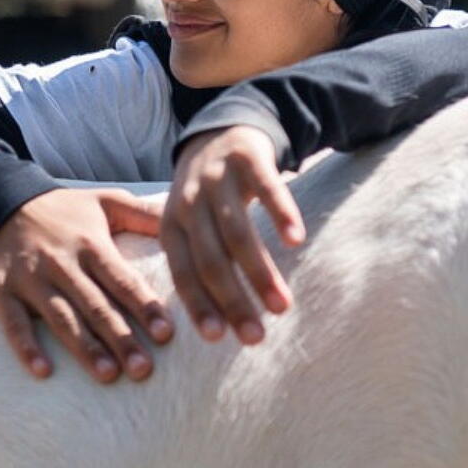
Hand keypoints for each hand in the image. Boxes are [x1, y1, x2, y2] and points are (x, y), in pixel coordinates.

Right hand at [0, 188, 172, 382]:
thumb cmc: (63, 211)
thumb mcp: (105, 201)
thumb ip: (144, 212)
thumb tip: (184, 215)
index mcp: (90, 243)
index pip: (122, 280)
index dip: (144, 307)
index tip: (165, 334)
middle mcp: (62, 263)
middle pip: (96, 306)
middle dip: (121, 339)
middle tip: (143, 370)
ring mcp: (29, 279)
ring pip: (61, 318)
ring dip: (84, 348)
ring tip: (108, 375)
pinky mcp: (0, 292)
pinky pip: (12, 323)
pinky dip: (26, 347)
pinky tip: (43, 371)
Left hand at [161, 125, 305, 344]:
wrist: (220, 129)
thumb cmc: (206, 194)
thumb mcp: (189, 224)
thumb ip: (198, 262)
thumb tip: (215, 324)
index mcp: (172, 225)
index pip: (183, 273)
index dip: (199, 305)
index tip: (217, 338)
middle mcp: (188, 202)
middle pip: (211, 259)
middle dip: (233, 301)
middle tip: (255, 336)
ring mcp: (217, 179)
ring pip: (237, 232)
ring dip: (259, 273)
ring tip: (282, 306)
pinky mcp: (247, 158)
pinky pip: (266, 189)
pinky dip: (280, 215)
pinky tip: (295, 241)